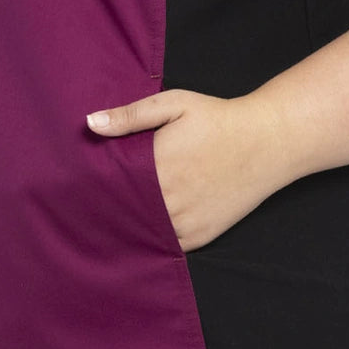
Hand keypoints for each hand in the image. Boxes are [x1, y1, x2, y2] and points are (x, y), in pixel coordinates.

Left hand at [85, 88, 289, 252]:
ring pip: (144, 231)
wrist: (267, 141)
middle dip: (110, 207)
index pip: (112, 185)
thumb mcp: (175, 104)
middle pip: (125, 211)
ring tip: (113, 218)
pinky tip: (145, 227)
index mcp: (158, 164)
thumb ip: (131, 115)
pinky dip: (154, 238)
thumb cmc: (217, 118)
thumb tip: (91, 124)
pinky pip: (167, 244)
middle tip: (89, 205)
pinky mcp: (202, 235)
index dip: (96, 186)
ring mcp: (187, 221)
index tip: (80, 184)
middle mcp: (171, 198)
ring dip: (131, 225)